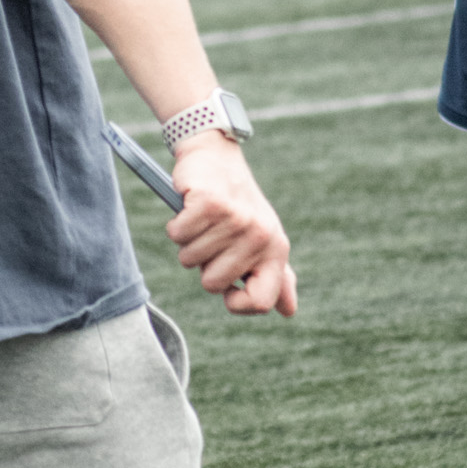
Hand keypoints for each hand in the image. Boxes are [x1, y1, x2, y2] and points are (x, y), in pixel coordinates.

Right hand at [167, 132, 296, 316]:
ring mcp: (236, 219)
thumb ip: (276, 277)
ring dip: (189, 241)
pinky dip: (177, 224)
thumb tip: (288, 312)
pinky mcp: (209, 203)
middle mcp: (260, 236)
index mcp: (276, 249)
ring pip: (190, 260)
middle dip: (204, 264)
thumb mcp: (262, 239)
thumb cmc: (236, 204)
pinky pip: (178, 235)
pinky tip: (190, 207)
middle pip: (213, 284)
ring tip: (203, 220)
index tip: (227, 287)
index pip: (261, 302)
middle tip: (213, 236)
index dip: (236, 303)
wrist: (217, 155)